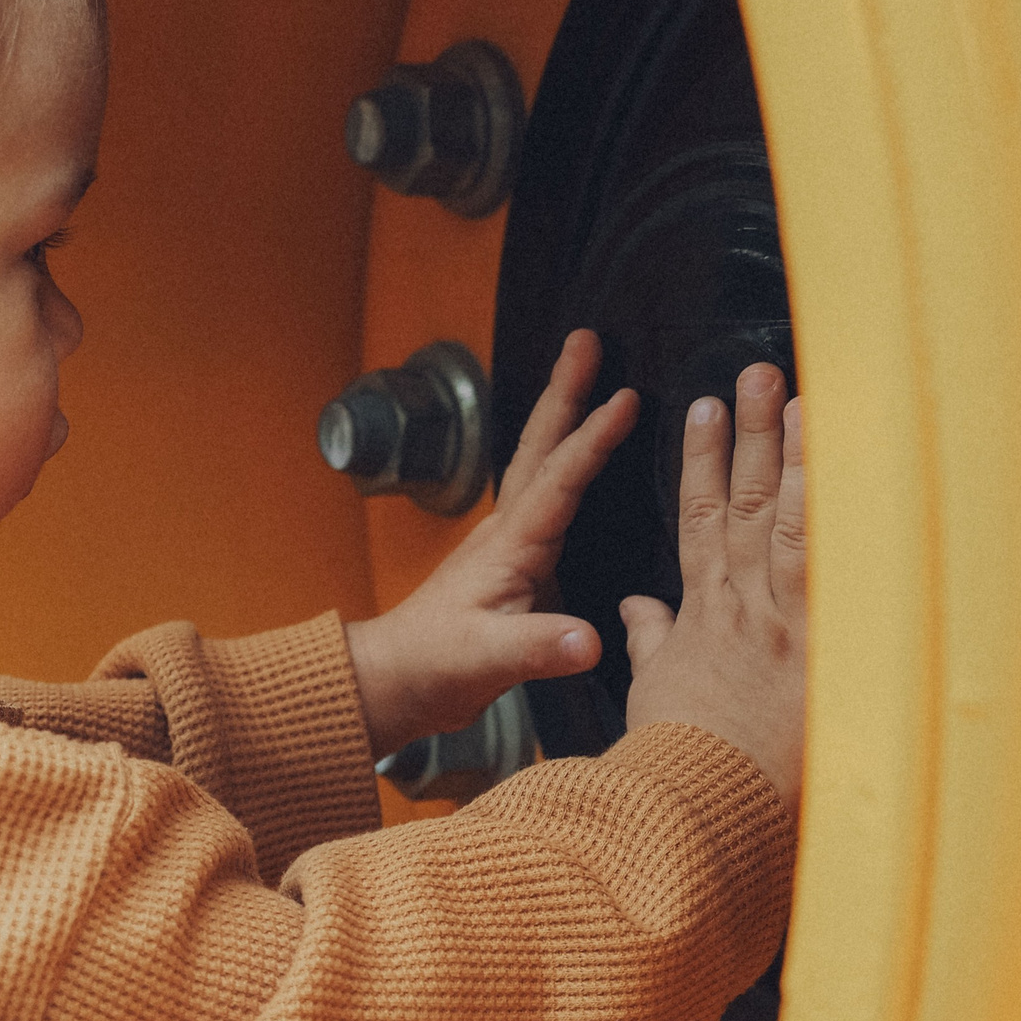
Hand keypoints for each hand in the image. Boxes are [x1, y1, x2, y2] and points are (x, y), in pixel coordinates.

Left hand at [344, 330, 637, 755]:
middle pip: (539, 448)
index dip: (591, 440)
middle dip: (564, 392)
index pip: (557, 480)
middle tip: (585, 339)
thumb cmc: (433, 667)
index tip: (625, 399)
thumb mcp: (487, 661)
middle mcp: (506, 533)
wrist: (395, 681)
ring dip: (562, 418)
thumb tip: (587, 642)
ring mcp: (505, 543)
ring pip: (539, 464)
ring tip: (587, 376)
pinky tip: (576, 459)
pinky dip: (562, 463)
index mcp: (509, 546)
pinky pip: (544, 496)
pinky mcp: (509, 562)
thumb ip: (537, 649)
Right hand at [621, 364, 806, 809]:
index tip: (704, 411)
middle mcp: (742, 602)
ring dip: (799, 456)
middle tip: (757, 375)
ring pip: (789, 520)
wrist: (700, 795)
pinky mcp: (819, 642)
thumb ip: (652, 643)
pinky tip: (859, 477)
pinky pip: (834, 567)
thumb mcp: (652, 692)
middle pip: (744, 501)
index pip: (699, 519)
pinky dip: (843, 519)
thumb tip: (635, 613)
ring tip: (806, 400)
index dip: (701, 461)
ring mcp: (782, 619)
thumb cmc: (678, 755)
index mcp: (700, 613)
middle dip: (751, 434)